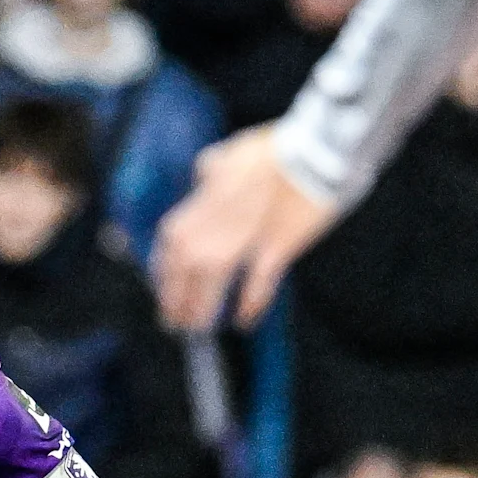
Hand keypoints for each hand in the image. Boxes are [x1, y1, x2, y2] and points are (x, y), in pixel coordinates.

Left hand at [154, 127, 336, 331]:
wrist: (315, 152)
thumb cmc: (274, 149)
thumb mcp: (230, 153)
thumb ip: (211, 169)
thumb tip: (204, 174)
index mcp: (202, 201)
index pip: (171, 244)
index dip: (163, 270)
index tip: (162, 287)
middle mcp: (216, 226)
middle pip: (184, 269)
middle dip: (175, 298)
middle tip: (172, 320)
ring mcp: (245, 240)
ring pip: (213, 283)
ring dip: (203, 308)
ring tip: (197, 328)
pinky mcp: (276, 249)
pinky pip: (257, 286)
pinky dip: (249, 306)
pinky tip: (243, 322)